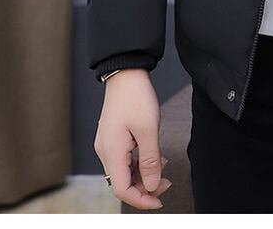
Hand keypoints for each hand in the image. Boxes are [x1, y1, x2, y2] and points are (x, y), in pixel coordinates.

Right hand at [93, 68, 171, 209]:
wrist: (125, 73)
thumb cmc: (136, 97)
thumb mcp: (149, 129)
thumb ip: (150, 161)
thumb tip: (153, 186)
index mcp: (111, 152)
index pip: (122, 189)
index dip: (141, 199)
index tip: (160, 200)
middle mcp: (105, 151)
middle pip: (122, 182)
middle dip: (145, 187)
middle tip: (167, 182)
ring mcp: (107, 144)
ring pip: (124, 171)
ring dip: (143, 174)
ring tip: (163, 167)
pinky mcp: (112, 137)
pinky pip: (124, 159)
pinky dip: (139, 162)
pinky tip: (154, 156)